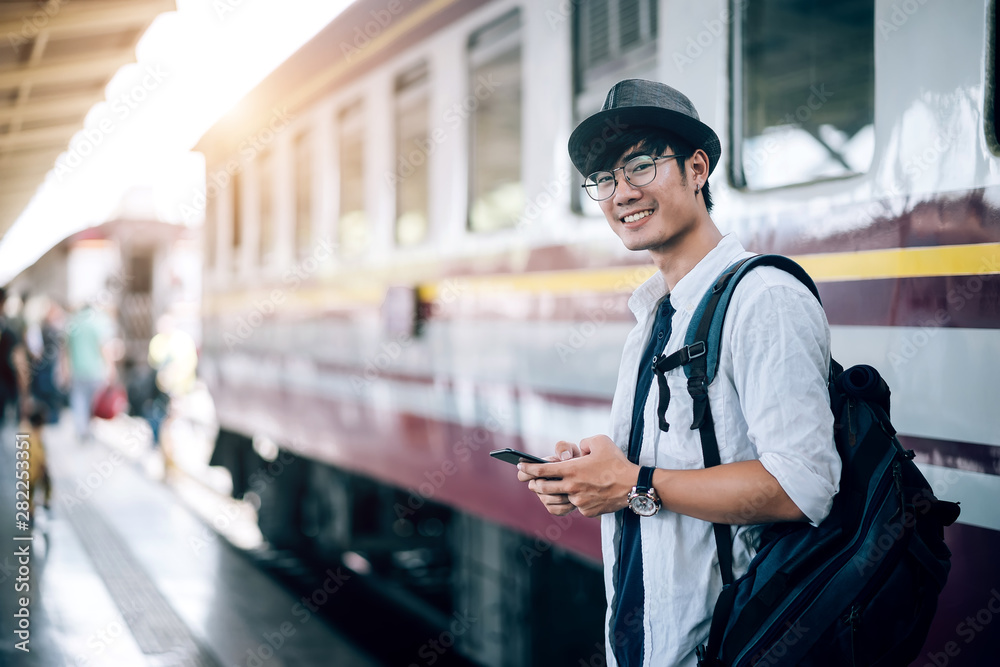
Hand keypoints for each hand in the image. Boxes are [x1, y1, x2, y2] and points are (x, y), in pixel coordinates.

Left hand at [519, 435, 638, 517]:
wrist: (634, 485)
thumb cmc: (617, 461)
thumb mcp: (600, 441)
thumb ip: (583, 443)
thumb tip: (577, 450)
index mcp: (572, 470)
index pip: (542, 470)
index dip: (528, 468)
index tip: (520, 467)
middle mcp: (572, 487)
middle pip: (543, 488)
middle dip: (534, 484)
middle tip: (532, 481)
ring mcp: (578, 501)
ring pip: (557, 499)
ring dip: (550, 495)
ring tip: (549, 490)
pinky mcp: (587, 511)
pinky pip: (574, 506)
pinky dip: (573, 501)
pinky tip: (576, 496)